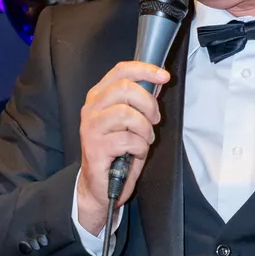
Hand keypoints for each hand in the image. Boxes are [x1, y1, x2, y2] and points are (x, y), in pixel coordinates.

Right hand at [76, 60, 169, 233]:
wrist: (101, 185)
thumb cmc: (118, 151)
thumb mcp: (130, 120)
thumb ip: (138, 101)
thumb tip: (158, 81)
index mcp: (99, 96)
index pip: (121, 71)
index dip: (145, 70)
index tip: (164, 76)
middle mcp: (91, 108)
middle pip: (125, 88)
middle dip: (148, 103)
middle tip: (154, 120)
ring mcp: (90, 127)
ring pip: (127, 114)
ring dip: (144, 129)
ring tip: (144, 140)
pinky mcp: (94, 147)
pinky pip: (128, 139)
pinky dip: (140, 147)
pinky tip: (135, 152)